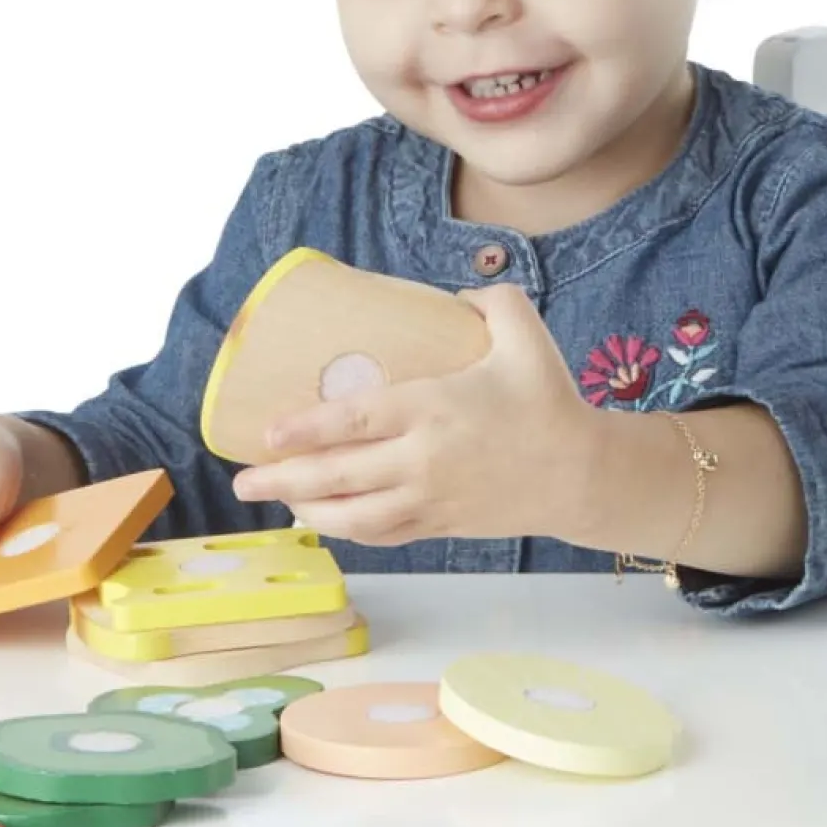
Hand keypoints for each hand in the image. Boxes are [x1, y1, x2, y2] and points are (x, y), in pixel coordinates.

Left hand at [229, 283, 602, 547]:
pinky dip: (350, 530)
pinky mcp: (442, 524)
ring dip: (309, 511)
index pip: (354, 422)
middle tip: (243, 480)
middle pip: (340, 475)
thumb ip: (489, 299)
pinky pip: (384, 533)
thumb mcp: (525, 332)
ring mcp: (431, 498)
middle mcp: (424, 459)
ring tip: (277, 502)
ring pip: (355, 515)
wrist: (583, 474)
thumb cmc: (551, 401)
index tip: (267, 431)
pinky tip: (328, 520)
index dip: (305, 428)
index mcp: (434, 409)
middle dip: (284, 480)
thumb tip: (453, 292)